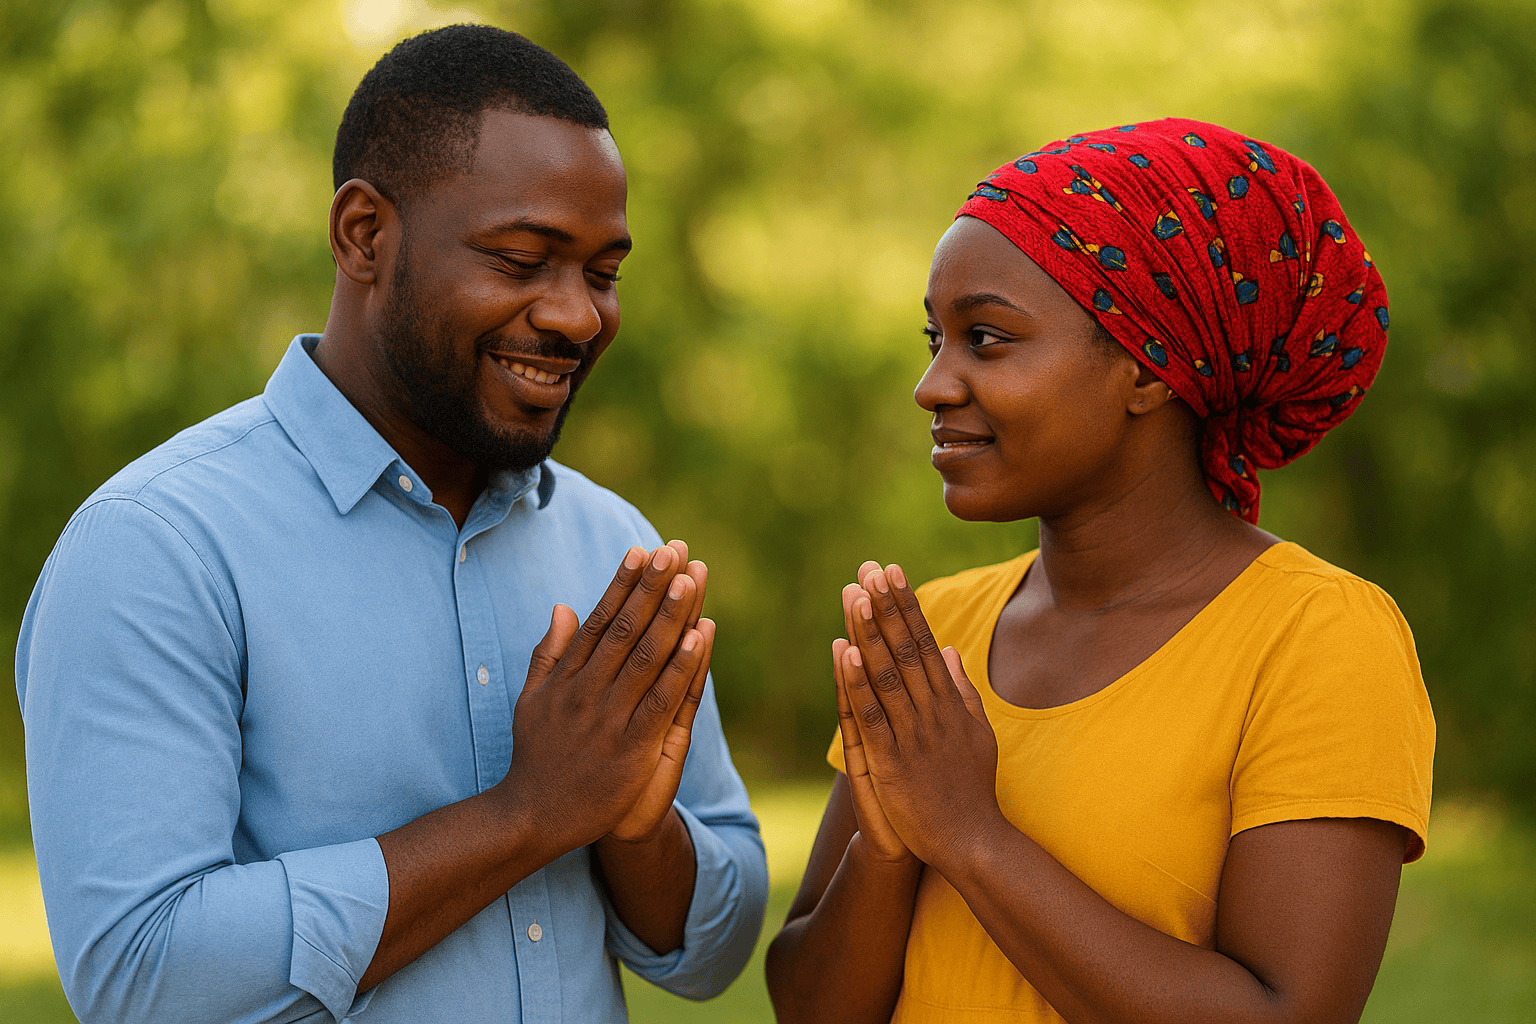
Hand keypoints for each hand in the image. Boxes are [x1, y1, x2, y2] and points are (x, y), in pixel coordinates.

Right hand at [503, 542, 708, 854]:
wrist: (534, 816)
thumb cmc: (536, 757)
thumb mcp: (531, 699)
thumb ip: (549, 653)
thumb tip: (563, 607)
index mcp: (568, 676)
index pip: (601, 619)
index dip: (622, 583)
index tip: (641, 550)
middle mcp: (589, 690)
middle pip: (627, 628)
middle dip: (651, 586)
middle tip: (672, 550)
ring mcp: (610, 717)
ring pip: (647, 656)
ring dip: (670, 615)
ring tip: (689, 578)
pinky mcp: (632, 746)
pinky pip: (662, 699)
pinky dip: (681, 667)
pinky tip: (698, 637)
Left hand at [841, 563, 1001, 868]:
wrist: (972, 842)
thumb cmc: (971, 790)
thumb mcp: (976, 733)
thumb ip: (962, 690)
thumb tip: (948, 649)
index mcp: (949, 702)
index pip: (924, 642)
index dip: (907, 605)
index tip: (892, 571)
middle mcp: (931, 711)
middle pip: (905, 649)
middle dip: (886, 606)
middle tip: (869, 567)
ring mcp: (912, 735)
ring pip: (886, 674)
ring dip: (869, 632)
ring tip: (856, 594)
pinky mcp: (891, 761)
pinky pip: (870, 716)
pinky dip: (857, 684)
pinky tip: (845, 652)